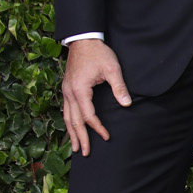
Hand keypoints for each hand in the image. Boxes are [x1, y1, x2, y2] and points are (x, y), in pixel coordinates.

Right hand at [61, 39, 130, 155]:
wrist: (83, 39)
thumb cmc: (98, 53)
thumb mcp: (112, 68)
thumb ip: (119, 87)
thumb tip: (127, 104)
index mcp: (79, 89)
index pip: (88, 115)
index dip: (97, 128)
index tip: (106, 137)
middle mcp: (69, 92)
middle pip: (73, 120)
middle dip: (80, 137)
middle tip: (85, 152)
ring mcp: (66, 90)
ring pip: (66, 117)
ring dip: (71, 133)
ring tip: (75, 147)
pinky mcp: (67, 88)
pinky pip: (66, 109)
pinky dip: (69, 122)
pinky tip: (72, 129)